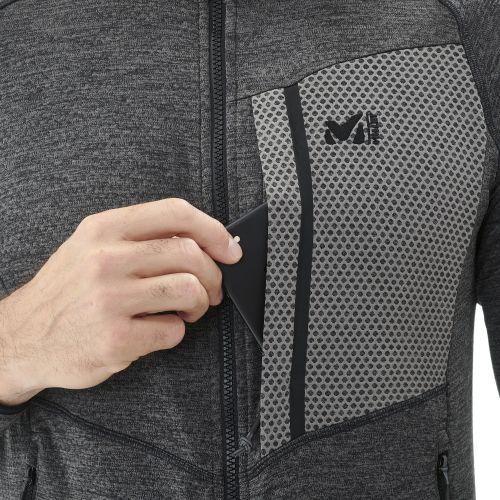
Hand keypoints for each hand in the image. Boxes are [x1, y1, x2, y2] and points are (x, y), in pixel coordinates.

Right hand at [0, 198, 241, 405]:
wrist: (21, 338)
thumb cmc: (68, 292)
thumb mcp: (92, 247)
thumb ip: (141, 239)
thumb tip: (203, 241)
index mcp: (104, 229)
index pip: (175, 212)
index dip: (213, 229)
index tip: (231, 248)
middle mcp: (105, 259)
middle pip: (190, 253)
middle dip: (213, 275)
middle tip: (211, 291)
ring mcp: (109, 299)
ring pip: (189, 290)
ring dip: (199, 304)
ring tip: (188, 311)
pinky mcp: (114, 338)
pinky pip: (173, 331)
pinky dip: (176, 333)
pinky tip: (157, 332)